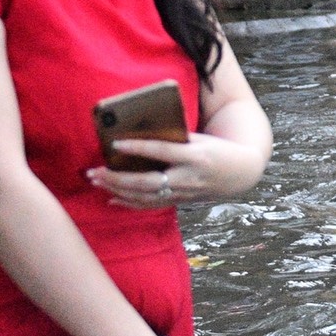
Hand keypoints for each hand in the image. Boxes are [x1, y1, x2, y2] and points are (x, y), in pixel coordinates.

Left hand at [86, 132, 252, 209]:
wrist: (241, 173)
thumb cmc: (217, 149)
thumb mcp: (200, 139)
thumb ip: (175, 138)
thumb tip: (141, 130)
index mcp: (195, 156)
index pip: (161, 151)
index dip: (137, 147)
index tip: (115, 143)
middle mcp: (188, 178)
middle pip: (147, 181)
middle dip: (117, 178)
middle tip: (95, 171)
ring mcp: (184, 193)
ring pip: (146, 196)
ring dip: (118, 190)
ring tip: (97, 181)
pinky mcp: (181, 201)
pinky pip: (151, 205)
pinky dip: (130, 203)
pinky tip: (112, 198)